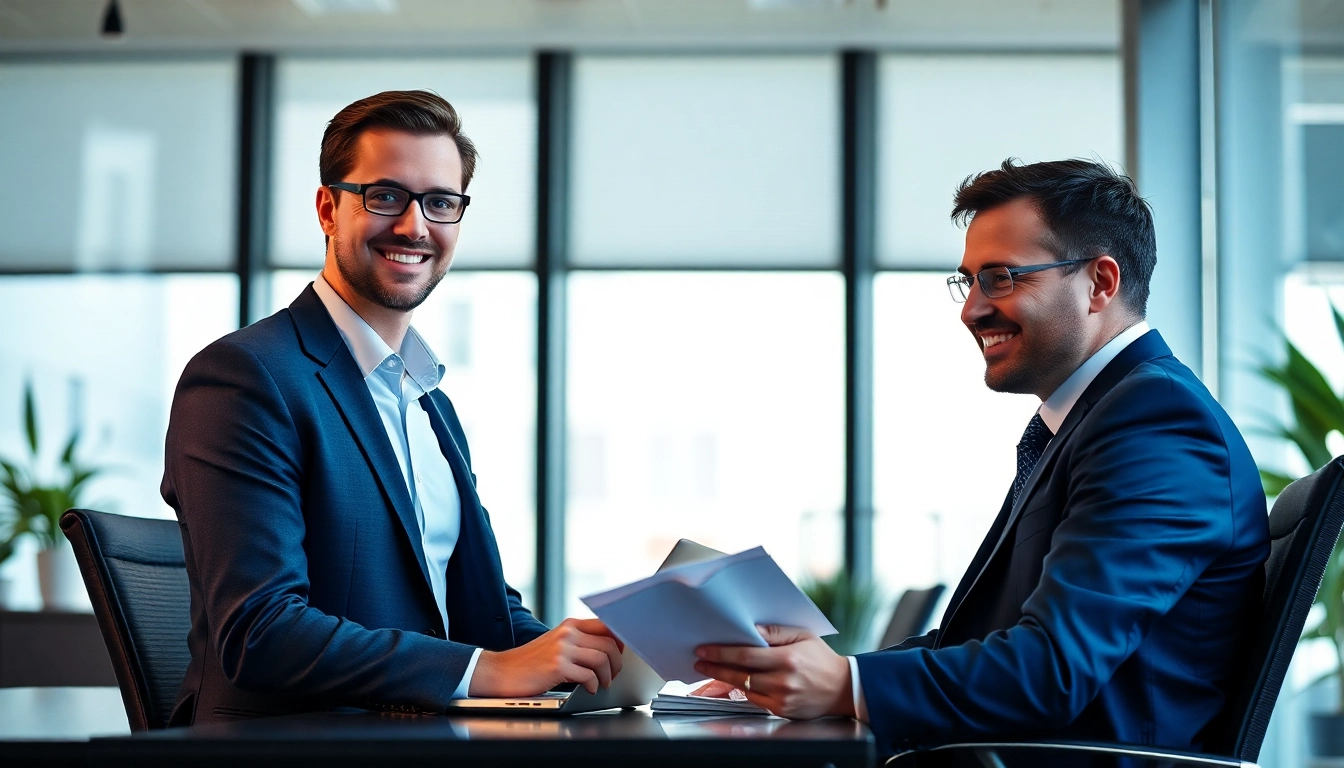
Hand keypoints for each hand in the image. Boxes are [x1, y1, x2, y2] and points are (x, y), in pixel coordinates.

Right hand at [469, 618, 622, 696]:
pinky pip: (588, 675)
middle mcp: (568, 633)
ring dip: (607, 675)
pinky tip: (589, 689)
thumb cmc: (531, 662)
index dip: (620, 640)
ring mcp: (562, 648)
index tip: (623, 653)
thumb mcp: (556, 643)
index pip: (606, 625)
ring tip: (602, 683)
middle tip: (613, 674)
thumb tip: (608, 651)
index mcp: (570, 625)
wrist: (501, 672)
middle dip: (617, 662)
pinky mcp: (557, 666)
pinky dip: (593, 685)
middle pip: (609, 642)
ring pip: (602, 658)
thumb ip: (578, 642)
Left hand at [694, 624, 851, 719]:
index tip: (704, 649)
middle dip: (716, 667)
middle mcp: (783, 681)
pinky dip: (743, 689)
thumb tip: (750, 628)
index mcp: (788, 659)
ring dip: (724, 679)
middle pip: (740, 674)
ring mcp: (781, 698)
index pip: (745, 656)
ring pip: (744, 688)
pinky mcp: (781, 710)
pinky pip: (754, 699)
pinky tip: (733, 681)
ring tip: (710, 670)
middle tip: (699, 661)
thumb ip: (775, 632)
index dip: (722, 653)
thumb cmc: (821, 658)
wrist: (842, 688)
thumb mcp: (802, 636)